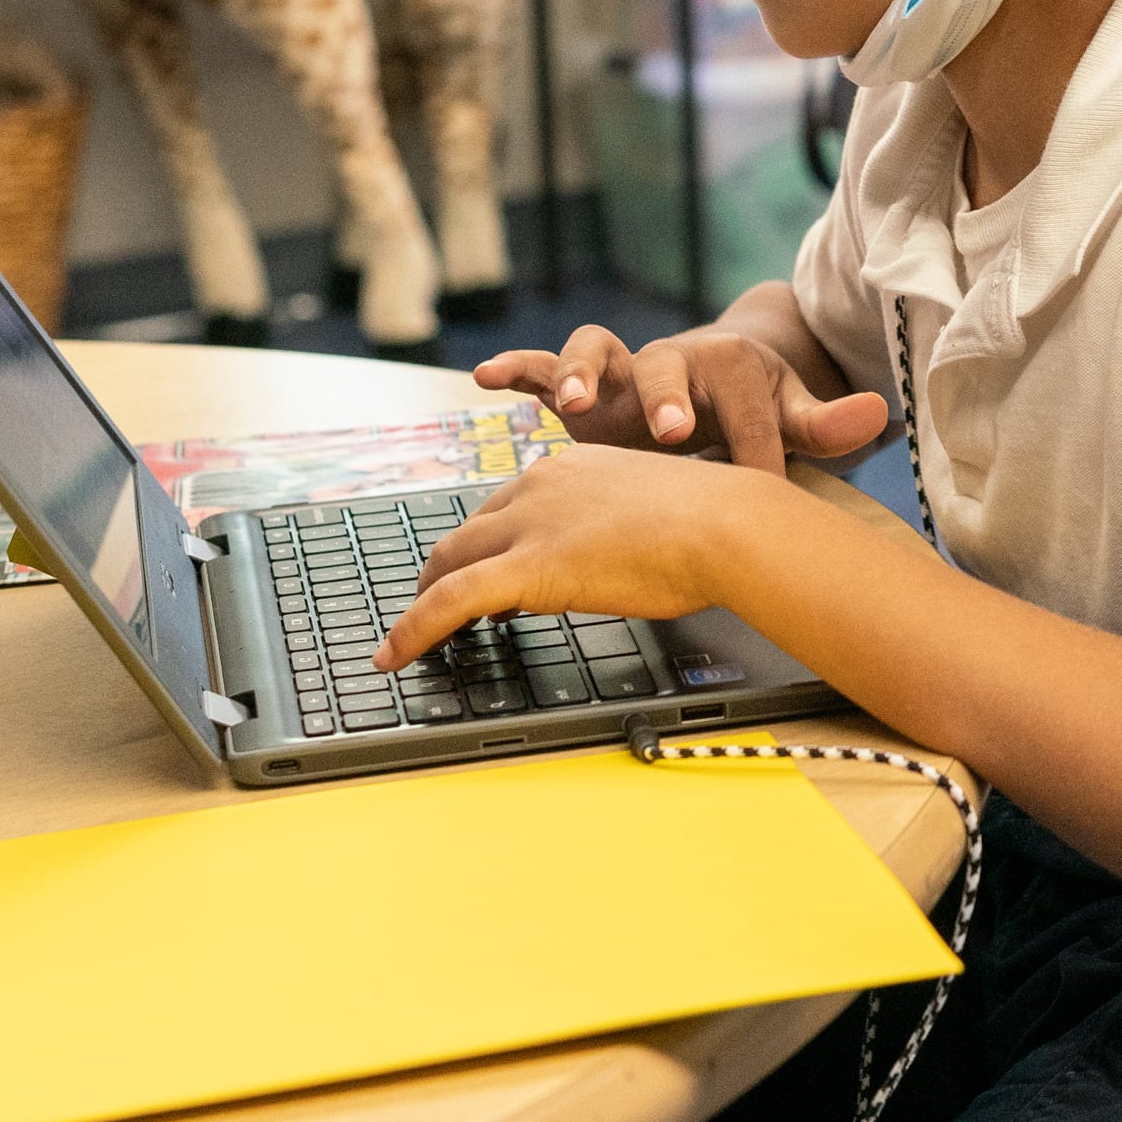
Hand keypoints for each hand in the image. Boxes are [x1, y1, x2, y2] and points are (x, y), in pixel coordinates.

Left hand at [377, 444, 753, 668]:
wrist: (726, 524)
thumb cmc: (713, 525)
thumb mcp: (653, 514)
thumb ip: (616, 530)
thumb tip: (607, 564)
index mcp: (571, 466)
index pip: (507, 506)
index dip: (488, 546)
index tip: (485, 574)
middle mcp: (539, 484)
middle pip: (468, 531)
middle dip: (444, 571)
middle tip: (437, 608)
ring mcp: (528, 523)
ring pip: (447, 561)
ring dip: (423, 601)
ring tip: (411, 638)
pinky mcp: (524, 566)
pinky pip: (447, 600)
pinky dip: (412, 629)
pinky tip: (395, 655)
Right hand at [473, 319, 889, 473]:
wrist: (720, 373)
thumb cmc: (759, 403)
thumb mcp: (795, 412)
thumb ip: (827, 422)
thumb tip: (879, 412)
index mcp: (731, 367)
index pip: (745, 412)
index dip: (756, 450)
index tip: (764, 490)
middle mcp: (673, 359)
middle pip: (665, 364)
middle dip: (667, 398)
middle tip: (672, 432)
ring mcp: (624, 372)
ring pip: (596, 351)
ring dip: (582, 373)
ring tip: (571, 404)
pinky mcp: (585, 388)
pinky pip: (544, 369)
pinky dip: (519, 369)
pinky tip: (486, 377)